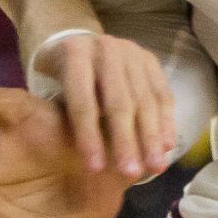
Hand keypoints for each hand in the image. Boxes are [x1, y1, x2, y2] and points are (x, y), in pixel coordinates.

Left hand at [36, 30, 176, 179]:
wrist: (81, 44)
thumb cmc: (62, 78)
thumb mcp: (50, 88)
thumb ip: (60, 115)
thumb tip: (71, 156)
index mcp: (74, 55)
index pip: (83, 101)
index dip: (89, 136)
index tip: (95, 169)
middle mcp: (106, 50)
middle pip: (118, 101)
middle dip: (126, 141)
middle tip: (131, 173)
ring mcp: (132, 52)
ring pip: (144, 99)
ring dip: (151, 137)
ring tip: (155, 167)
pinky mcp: (151, 60)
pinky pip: (162, 94)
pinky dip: (166, 122)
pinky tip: (167, 146)